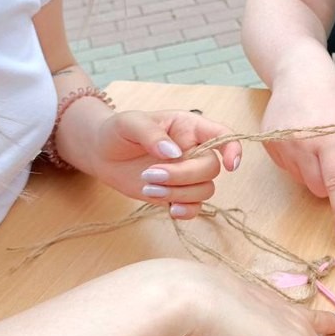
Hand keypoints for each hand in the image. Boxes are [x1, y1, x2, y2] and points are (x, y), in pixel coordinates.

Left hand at [89, 110, 241, 216]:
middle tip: (150, 174)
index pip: (222, 135)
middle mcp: (194, 150)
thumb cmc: (118, 131)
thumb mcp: (130, 123)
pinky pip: (195, 207)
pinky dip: (186, 211)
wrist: (102, 153)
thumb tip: (173, 153)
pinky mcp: (177, 193)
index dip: (232, 149)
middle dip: (183, 176)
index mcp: (189, 127)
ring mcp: (187, 174)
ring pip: (204, 190)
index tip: (230, 165)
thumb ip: (152, 134)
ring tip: (148, 188)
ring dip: (179, 194)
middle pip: (210, 168)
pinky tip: (169, 210)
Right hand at [260, 76, 334, 241]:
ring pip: (303, 180)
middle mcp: (300, 144)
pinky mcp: (268, 145)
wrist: (296, 71)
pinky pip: (289, 169)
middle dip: (332, 185)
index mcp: (327, 138)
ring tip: (319, 142)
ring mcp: (280, 146)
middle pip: (318, 188)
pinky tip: (303, 138)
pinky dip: (300, 163)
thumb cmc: (332, 94)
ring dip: (315, 172)